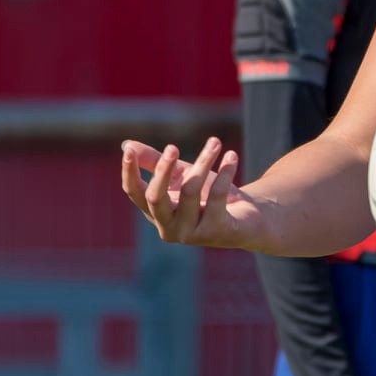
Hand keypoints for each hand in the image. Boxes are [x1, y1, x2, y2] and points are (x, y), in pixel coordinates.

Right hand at [121, 136, 256, 248]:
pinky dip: (225, 172)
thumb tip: (127, 145)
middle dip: (162, 170)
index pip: (135, 193)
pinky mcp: (216, 231)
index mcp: (156, 212)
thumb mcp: (181, 174)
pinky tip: (231, 156)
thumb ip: (156, 161)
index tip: (128, 151)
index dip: (129, 173)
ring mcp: (192, 234)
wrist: (248, 218)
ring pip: (190, 190)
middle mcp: (169, 228)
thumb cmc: (208, 194)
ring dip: (204, 161)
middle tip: (173, 147)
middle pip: (156, 197)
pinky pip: (217, 195)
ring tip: (216, 142)